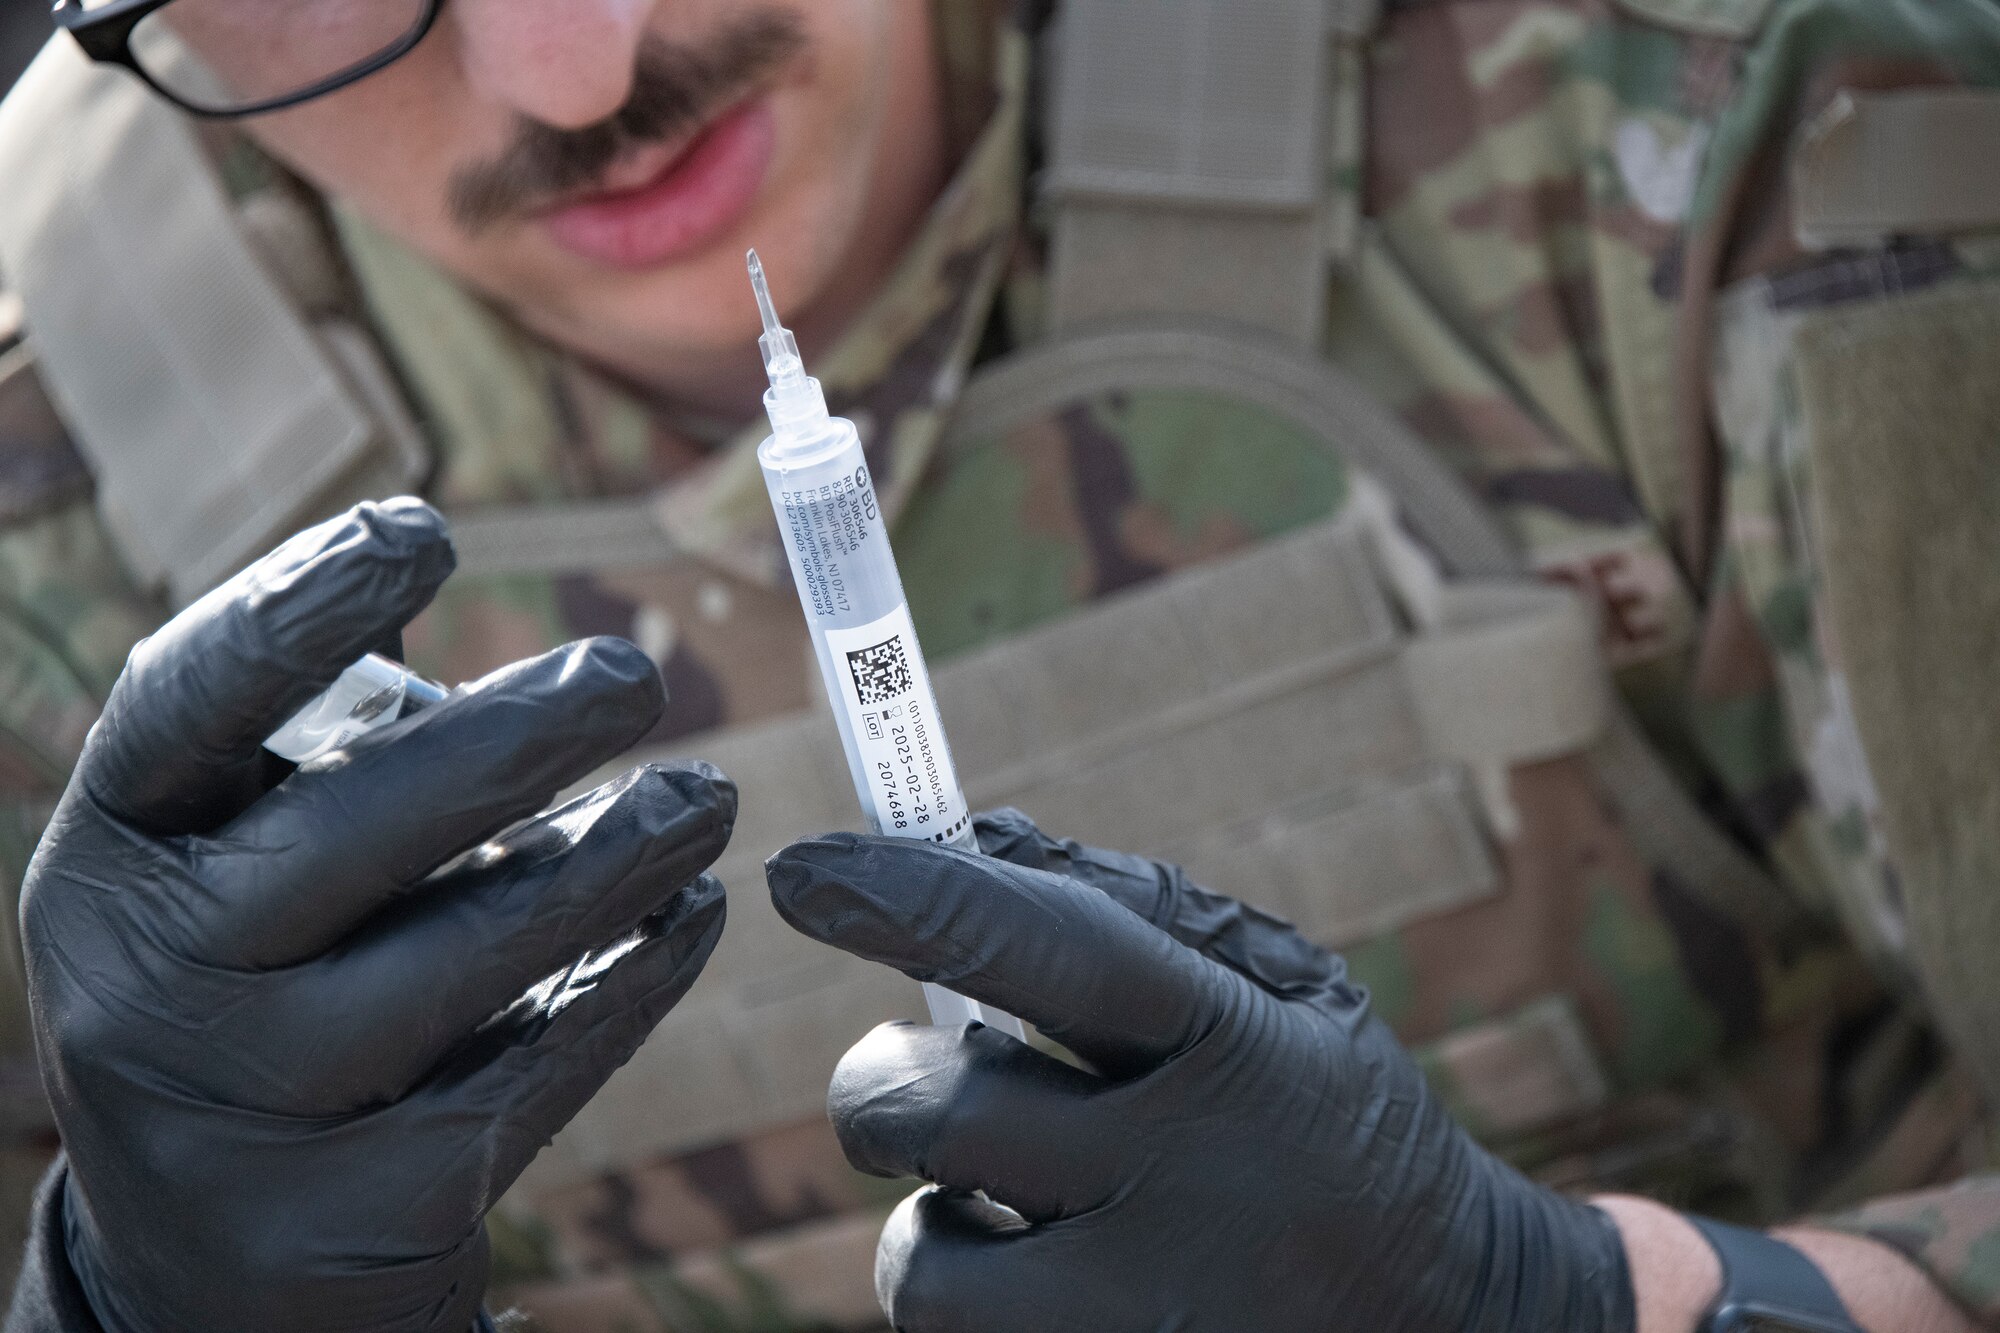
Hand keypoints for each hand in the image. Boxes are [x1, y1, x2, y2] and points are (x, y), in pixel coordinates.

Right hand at [23, 500, 734, 1332]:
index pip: (184, 708)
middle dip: (515, 742)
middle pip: (349, 832)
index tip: (422, 527)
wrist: (220, 1258)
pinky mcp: (359, 1205)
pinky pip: (530, 1069)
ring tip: (705, 797)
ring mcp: (245, 1110)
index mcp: (110, 861)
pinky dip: (629, 983)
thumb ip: (325, 764)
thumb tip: (488, 630)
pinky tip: (691, 919)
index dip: (297, 608)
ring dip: (612, 863)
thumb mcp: (232, 876)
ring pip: (464, 957)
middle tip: (631, 676)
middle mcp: (145, 984)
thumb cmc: (258, 993)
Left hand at [767, 810, 1633, 1332]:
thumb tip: (973, 839)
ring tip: (1008, 1203)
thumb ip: (1136, 908)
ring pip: (920, 1267)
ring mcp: (1152, 1323)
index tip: (801, 868)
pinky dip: (976, 1303)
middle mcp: (1191, 1192)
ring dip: (929, 1218)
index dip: (911, 898)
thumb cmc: (1329, 1118)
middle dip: (882, 1082)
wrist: (1454, 1319)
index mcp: (1236, 1050)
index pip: (1046, 951)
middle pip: (936, 1117)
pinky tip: (1050, 1282)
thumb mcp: (1286, 990)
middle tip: (912, 1071)